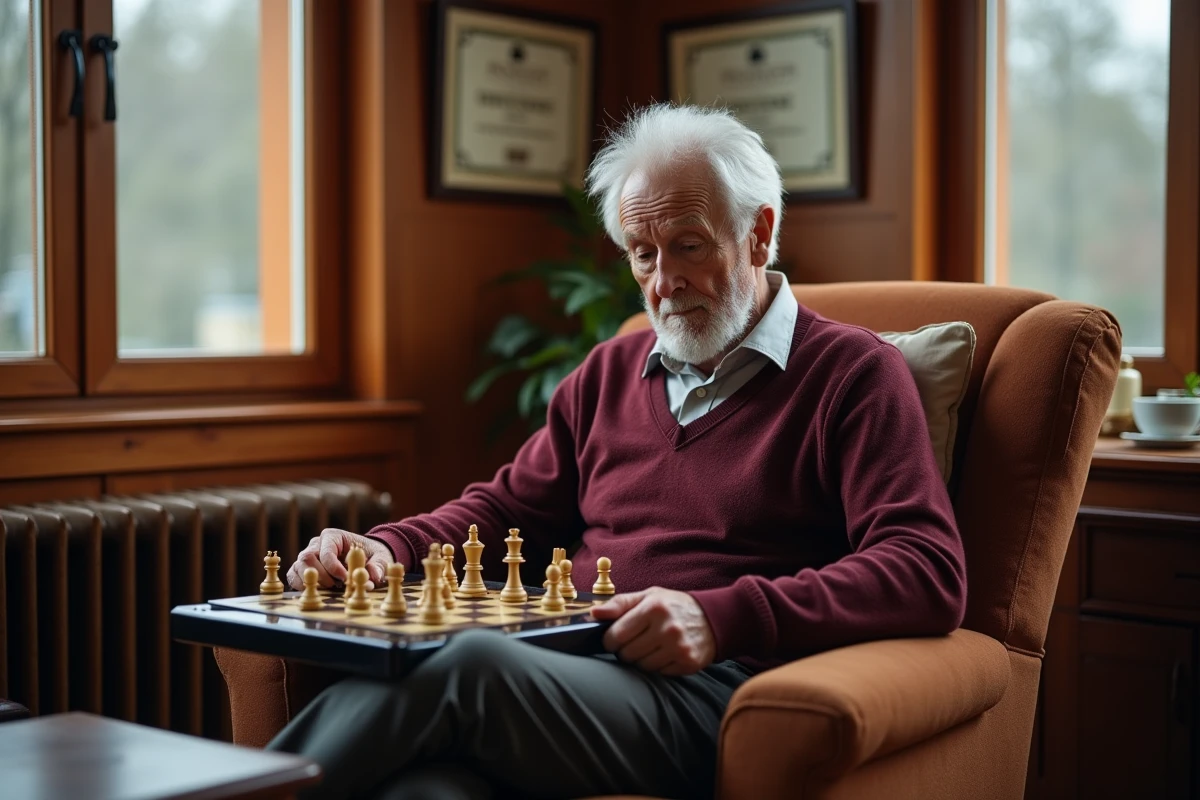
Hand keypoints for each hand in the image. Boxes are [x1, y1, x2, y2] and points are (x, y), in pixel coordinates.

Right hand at [286, 528, 394, 589]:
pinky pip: (293, 576)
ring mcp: (307, 556)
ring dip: (312, 581)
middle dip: (322, 575)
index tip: (344, 579)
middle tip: (337, 586)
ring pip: (298, 567)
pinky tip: (318, 590)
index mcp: (333, 536)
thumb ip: (377, 566)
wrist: (365, 557)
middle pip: (307, 558)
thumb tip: (372, 576)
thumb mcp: (380, 557)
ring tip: (330, 587)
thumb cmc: (371, 554)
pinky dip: (301, 585)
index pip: (326, 551)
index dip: (333, 567)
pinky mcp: (302, 568)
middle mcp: (316, 544)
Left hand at [591, 587, 716, 674]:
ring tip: (650, 647)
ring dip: (640, 660)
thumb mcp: (648, 596)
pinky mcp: (687, 663)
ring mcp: (679, 647)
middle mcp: (667, 628)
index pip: (616, 635)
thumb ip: (619, 604)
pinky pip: (658, 674)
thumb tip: (594, 613)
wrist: (714, 618)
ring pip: (641, 667)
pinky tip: (664, 654)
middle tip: (634, 642)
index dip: (610, 640)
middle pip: (627, 654)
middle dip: (625, 650)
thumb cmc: (673, 606)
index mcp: (654, 608)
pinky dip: (657, 667)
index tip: (615, 638)